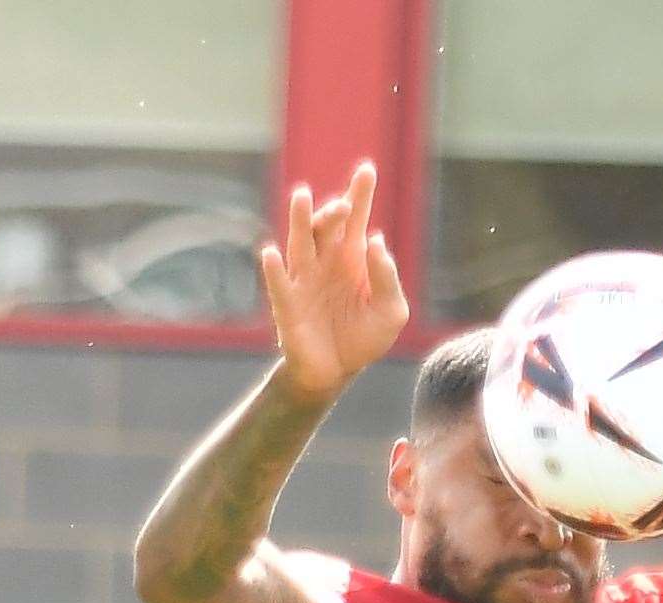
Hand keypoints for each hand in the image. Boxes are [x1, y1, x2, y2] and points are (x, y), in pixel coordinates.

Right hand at [260, 162, 409, 402]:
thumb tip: (377, 242)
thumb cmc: (364, 338)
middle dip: (335, 212)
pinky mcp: (288, 304)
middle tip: (345, 205)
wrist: (337, 372)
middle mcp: (326, 262)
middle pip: (328, 227)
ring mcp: (305, 280)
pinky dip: (274, 269)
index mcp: (353, 259)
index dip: (360, 195)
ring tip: (304, 197)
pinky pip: (279, 283)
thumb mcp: (391, 311)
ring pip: (301, 243)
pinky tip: (271, 253)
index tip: (367, 170)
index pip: (357, 220)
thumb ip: (388, 278)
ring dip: (302, 221)